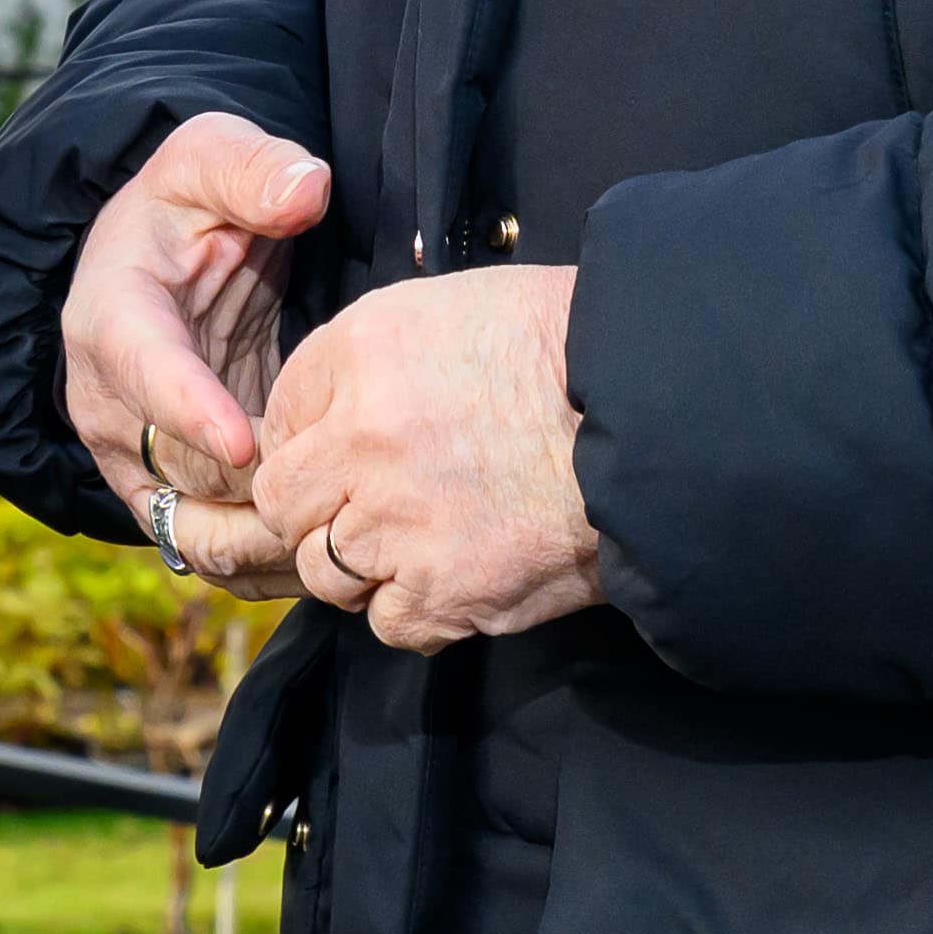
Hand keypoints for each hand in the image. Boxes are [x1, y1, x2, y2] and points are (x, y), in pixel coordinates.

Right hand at [57, 111, 331, 592]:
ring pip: (188, 531)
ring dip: (259, 546)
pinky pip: (207, 552)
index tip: (248, 445)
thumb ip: (252, 169)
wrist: (160, 254)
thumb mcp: (210, 157)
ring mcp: (132, 456)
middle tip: (338, 505)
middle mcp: (106, 402)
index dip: (191, 411)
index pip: (143, 373)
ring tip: (341, 548)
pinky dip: (263, 566)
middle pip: (173, 470)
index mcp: (110, 317)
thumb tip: (305, 189)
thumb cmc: (189, 201)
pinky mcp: (168, 490)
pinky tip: (330, 564)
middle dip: (248, 497)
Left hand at [252, 265, 601, 650]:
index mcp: (360, 353)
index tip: (343, 453)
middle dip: (317, 508)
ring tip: (419, 540)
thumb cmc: (560, 349)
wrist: (654, 413)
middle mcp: (362, 439)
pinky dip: (414, 607)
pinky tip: (455, 572)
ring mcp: (397, 523)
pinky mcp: (443, 592)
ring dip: (361, 563)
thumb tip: (322, 423)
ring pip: (324, 570)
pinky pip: (387, 621)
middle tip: (370, 505)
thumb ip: (366, 364)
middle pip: (284, 502)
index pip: (278, 418)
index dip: (310, 440)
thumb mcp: (445, 312)